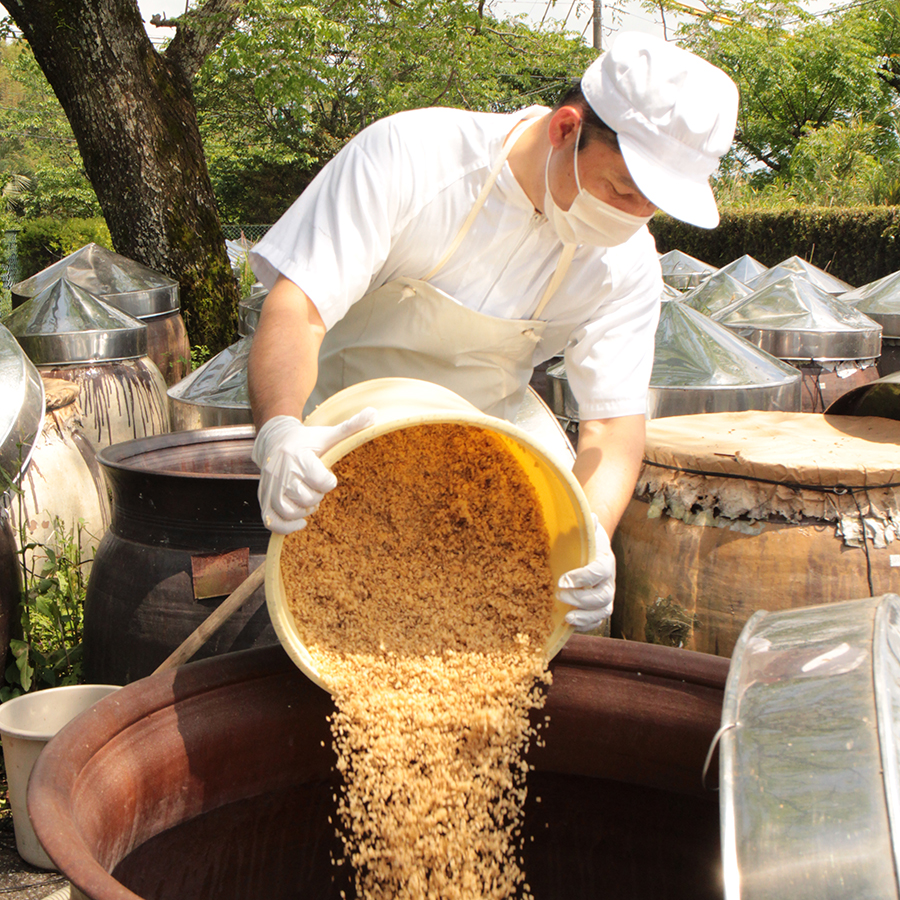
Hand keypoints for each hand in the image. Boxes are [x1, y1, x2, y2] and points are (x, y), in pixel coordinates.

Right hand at [251, 409, 376, 533]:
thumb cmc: (306, 440)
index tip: (327, 475)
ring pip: (288, 510)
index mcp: (300, 456)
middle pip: (305, 497)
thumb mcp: (328, 434)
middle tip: (316, 488)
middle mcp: (283, 472)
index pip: (321, 480)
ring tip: (308, 502)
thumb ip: (350, 426)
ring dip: (303, 511)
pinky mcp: (264, 498)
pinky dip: (285, 527)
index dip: (328, 481)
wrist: (275, 440)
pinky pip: (271, 520)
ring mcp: (272, 486)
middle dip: (316, 496)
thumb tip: (374, 413)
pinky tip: (299, 523)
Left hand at [558, 514, 615, 630]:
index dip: (583, 577)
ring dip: (585, 616)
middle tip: (559, 594)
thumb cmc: (584, 543)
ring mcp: (605, 598)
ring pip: (602, 611)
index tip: (562, 580)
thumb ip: (587, 525)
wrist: (591, 553)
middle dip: (581, 598)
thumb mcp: (585, 532)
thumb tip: (591, 515)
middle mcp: (609, 582)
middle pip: (601, 596)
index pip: (599, 571)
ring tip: (567, 616)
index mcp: (605, 562)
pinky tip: (570, 624)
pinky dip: (585, 625)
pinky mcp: (598, 610)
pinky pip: (596, 621)